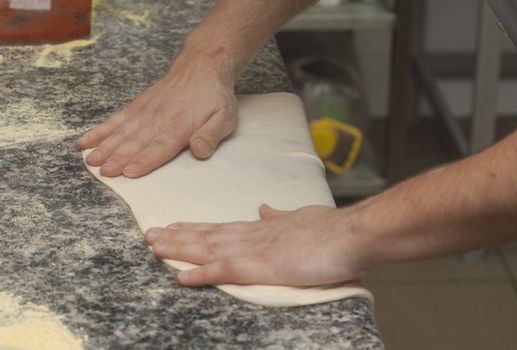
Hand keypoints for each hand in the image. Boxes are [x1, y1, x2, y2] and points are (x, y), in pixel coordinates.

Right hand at [76, 55, 237, 177]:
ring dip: (105, 147)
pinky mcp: (137, 106)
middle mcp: (158, 119)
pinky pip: (115, 120)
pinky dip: (99, 131)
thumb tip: (199, 151)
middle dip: (118, 159)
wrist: (201, 66)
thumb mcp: (224, 117)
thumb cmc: (214, 96)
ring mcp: (144, 112)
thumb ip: (210, 135)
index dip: (144, 161)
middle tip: (103, 173)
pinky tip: (85, 141)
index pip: (159, 147)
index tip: (128, 172)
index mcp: (179, 126)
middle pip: (135, 142)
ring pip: (121, 132)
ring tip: (90, 160)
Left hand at [144, 205, 370, 286]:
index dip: (195, 228)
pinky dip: (201, 273)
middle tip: (149, 234)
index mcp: (260, 228)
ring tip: (153, 246)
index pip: (220, 227)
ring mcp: (254, 250)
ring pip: (208, 248)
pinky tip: (181, 276)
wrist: (349, 233)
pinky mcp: (262, 266)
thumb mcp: (299, 217)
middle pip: (207, 235)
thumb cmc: (329, 229)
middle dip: (177, 235)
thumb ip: (278, 216)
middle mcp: (251, 235)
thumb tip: (263, 209)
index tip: (175, 226)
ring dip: (179, 248)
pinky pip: (225, 270)